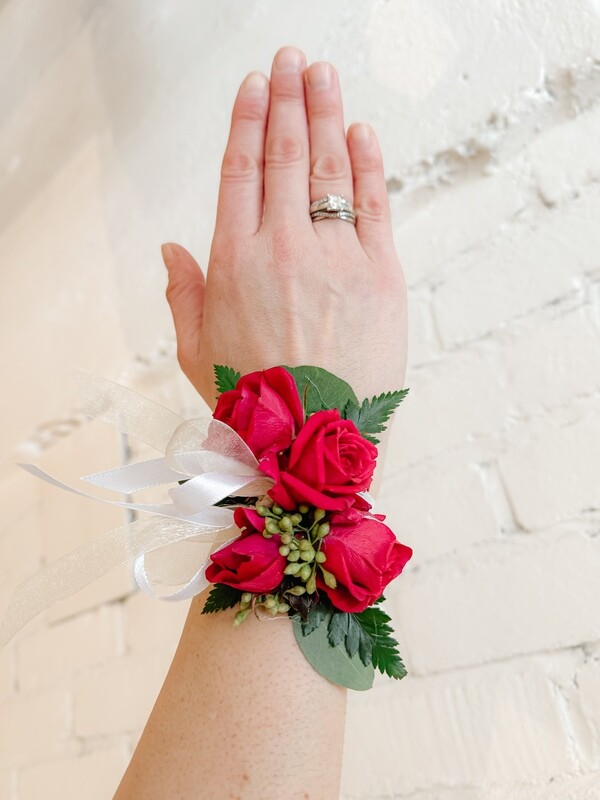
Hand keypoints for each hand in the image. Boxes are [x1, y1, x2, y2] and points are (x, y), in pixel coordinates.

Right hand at [162, 46, 406, 409]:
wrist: (313, 443)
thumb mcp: (195, 352)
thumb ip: (181, 293)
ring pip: (331, 167)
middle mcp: (284, 247)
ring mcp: (336, 257)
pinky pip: (374, 204)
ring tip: (322, 74)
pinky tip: (362, 131)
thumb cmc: (252, 402)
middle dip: (287, 99)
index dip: (248, 122)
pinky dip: (369, 163)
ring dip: (326, 112)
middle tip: (289, 60)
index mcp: (234, 262)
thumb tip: (171, 247)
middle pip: (287, 154)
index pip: (241, 170)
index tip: (253, 88)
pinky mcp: (381, 274)